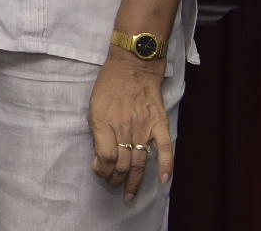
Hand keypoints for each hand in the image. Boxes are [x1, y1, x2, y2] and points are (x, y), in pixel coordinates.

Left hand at [88, 54, 173, 201]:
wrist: (133, 65)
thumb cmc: (109, 84)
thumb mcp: (94, 106)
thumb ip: (97, 131)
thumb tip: (100, 156)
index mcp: (105, 124)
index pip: (105, 158)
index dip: (102, 170)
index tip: (100, 171)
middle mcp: (125, 129)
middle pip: (122, 165)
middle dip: (116, 180)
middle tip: (113, 185)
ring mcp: (144, 128)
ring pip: (140, 163)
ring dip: (134, 181)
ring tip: (129, 194)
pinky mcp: (159, 124)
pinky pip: (165, 149)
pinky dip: (166, 166)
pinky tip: (164, 180)